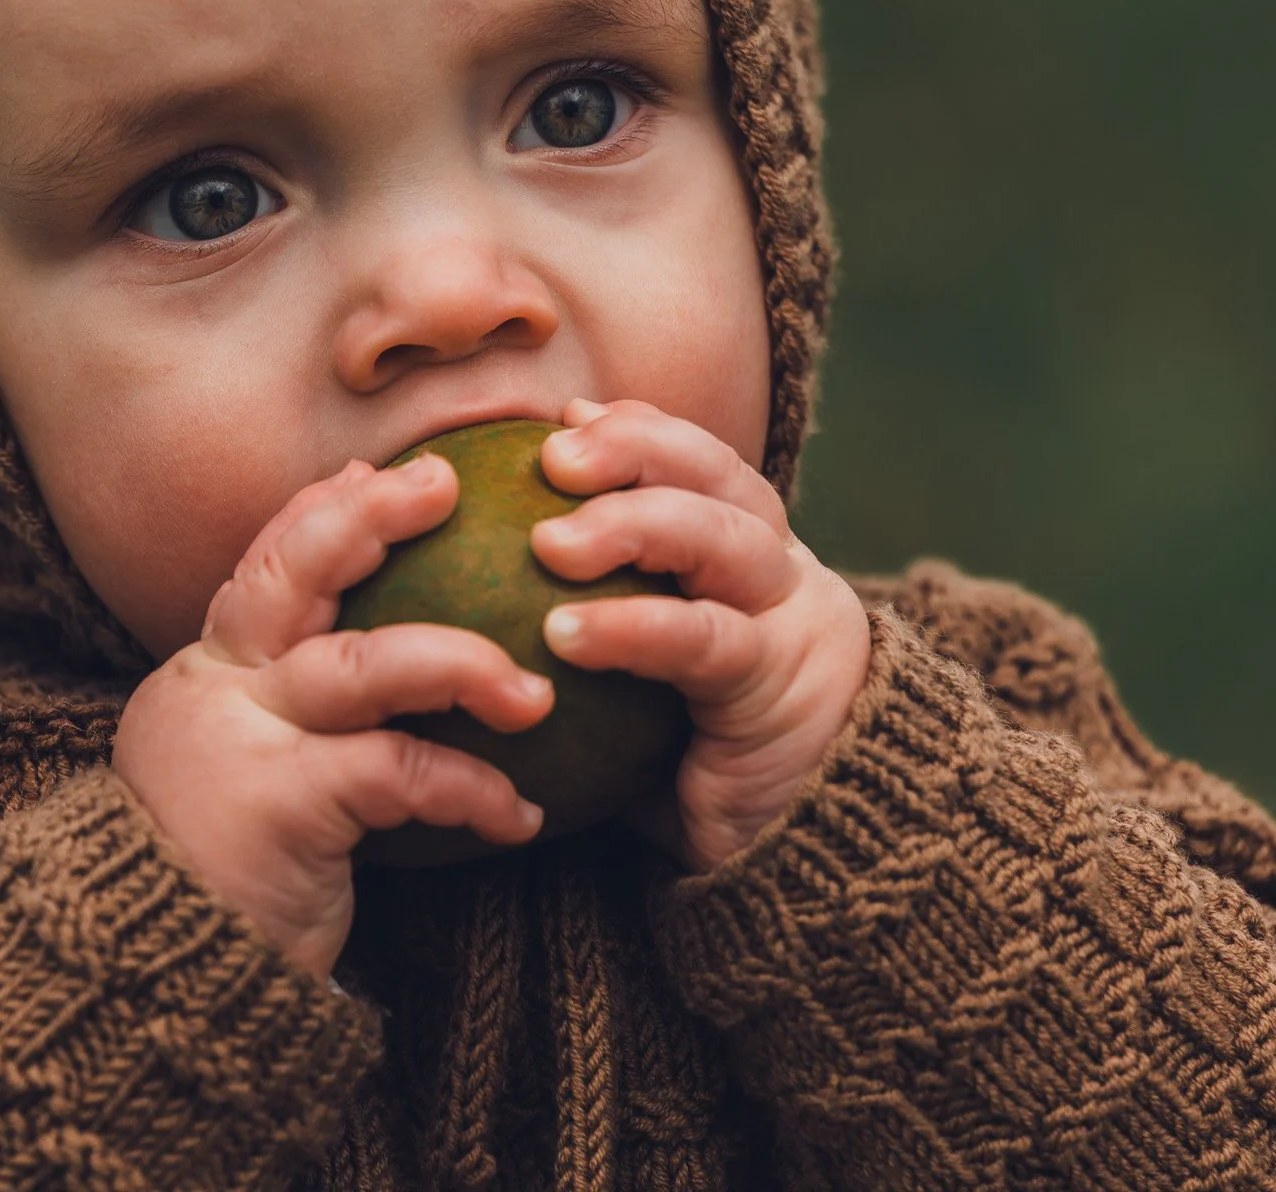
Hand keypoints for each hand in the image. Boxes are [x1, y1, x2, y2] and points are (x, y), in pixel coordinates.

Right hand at [112, 455, 551, 981]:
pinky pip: (400, 771)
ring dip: (464, 663)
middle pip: (293, 570)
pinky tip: (522, 816)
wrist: (151, 988)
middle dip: (371, 516)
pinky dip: (471, 788)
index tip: (385, 472)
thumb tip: (400, 669)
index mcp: (206, 675)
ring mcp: (241, 742)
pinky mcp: (280, 807)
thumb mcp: (253, 777)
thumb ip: (303, 721)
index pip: (266, 565)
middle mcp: (213, 690)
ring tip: (535, 694)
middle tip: (444, 484)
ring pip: (365, 662)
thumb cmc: (227, 881)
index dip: (325, 510)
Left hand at [531, 399, 870, 872]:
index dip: (637, 430)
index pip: (700, 464)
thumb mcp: (643, 686)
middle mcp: (780, 570)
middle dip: (635, 449)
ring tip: (550, 543)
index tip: (563, 416)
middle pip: (717, 474)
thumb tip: (468, 602)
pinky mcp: (780, 685)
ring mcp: (790, 620)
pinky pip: (703, 639)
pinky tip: (564, 632)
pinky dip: (632, 626)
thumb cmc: (700, 767)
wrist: (807, 857)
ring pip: (722, 535)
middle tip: (551, 454)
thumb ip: (588, 631)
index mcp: (750, 556)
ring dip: (632, 522)